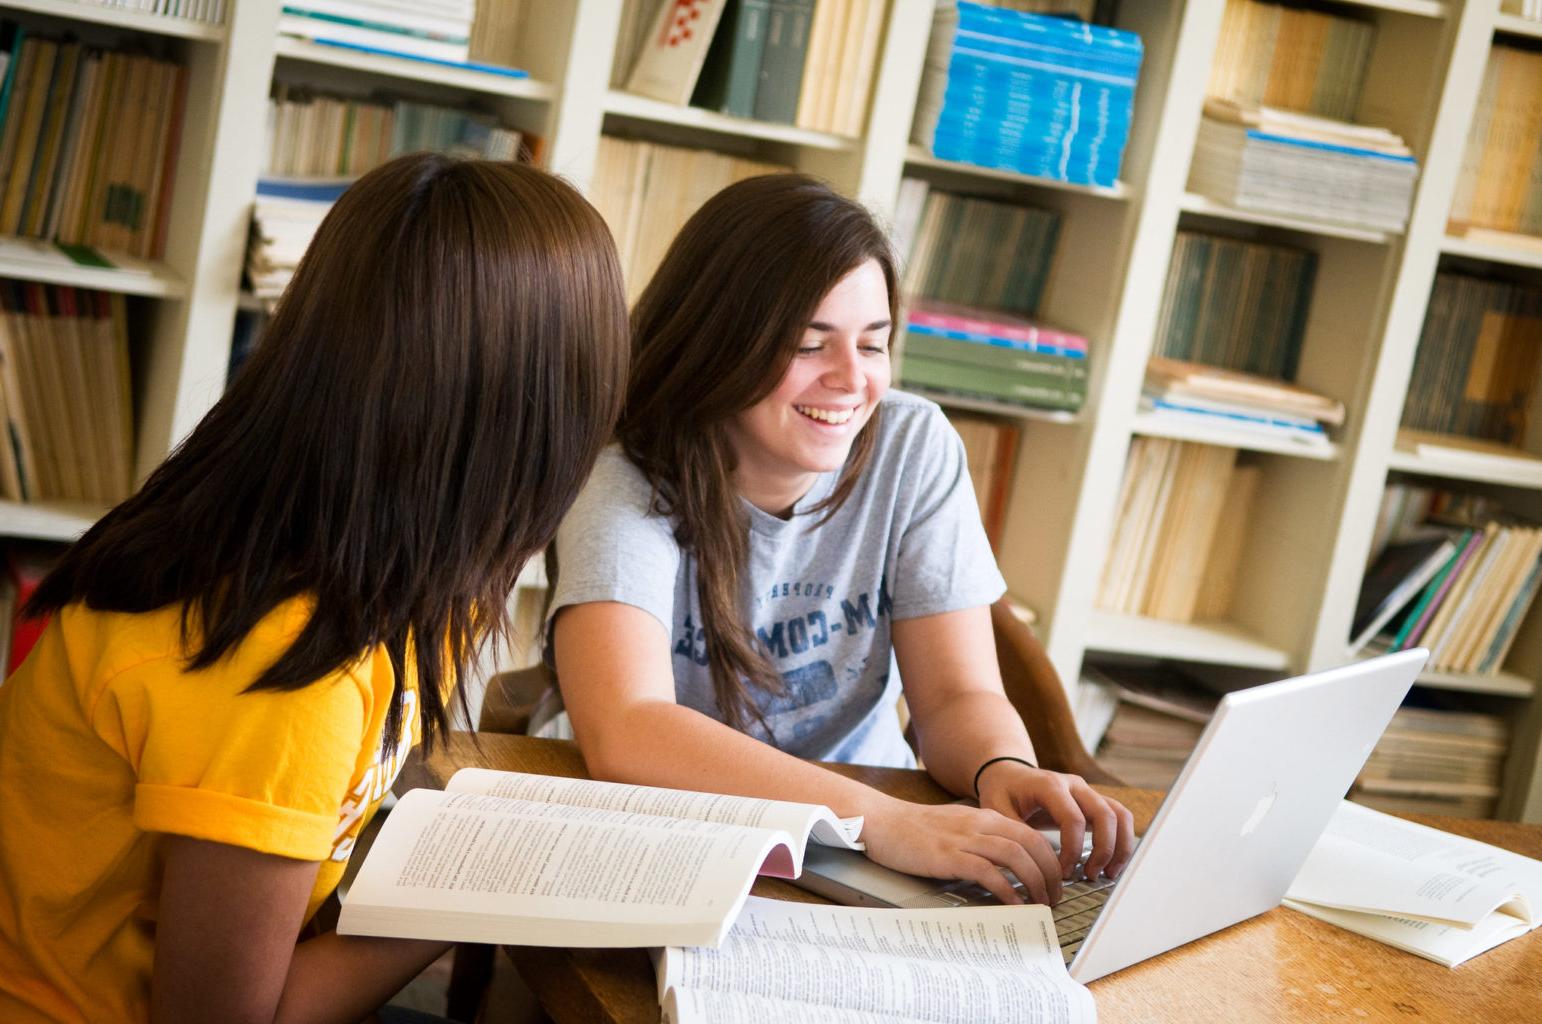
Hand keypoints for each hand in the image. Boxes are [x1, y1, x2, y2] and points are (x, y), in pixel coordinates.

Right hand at [859, 795, 1064, 904]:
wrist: (882, 822)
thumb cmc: (916, 830)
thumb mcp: (957, 827)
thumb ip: (982, 839)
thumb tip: (1006, 865)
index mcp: (985, 816)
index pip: (1031, 834)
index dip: (1051, 859)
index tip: (1055, 881)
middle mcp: (979, 824)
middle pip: (1031, 843)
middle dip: (1050, 873)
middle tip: (1055, 897)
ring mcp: (964, 839)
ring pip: (1015, 855)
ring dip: (1035, 882)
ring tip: (1040, 903)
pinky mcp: (948, 856)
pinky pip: (987, 872)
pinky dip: (1006, 889)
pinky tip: (1013, 903)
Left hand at [975, 760, 1135, 883]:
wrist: (1008, 775)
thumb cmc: (1002, 792)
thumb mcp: (996, 810)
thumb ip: (1014, 833)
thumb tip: (1034, 862)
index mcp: (1049, 785)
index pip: (1073, 818)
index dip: (1072, 849)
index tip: (1062, 872)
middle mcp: (1074, 785)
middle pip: (1105, 814)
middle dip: (1104, 850)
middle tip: (1091, 875)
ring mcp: (1087, 791)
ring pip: (1119, 814)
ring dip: (1120, 846)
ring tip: (1109, 873)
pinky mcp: (1093, 801)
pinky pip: (1118, 817)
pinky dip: (1122, 840)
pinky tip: (1111, 863)